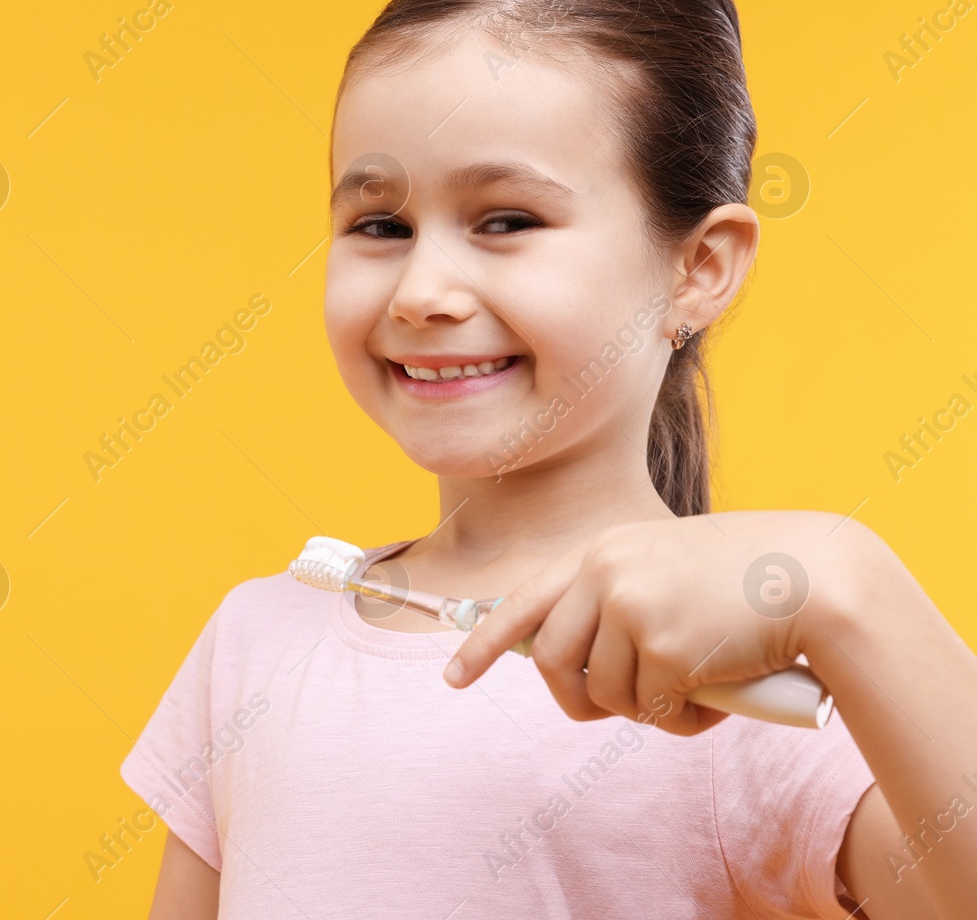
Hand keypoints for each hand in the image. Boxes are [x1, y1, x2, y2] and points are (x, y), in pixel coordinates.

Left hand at [441, 510, 880, 735]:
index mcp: (602, 551)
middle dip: (579, 699)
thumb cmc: (752, 579)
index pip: (522, 601)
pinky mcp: (663, 648)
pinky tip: (720, 695)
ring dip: (645, 709)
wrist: (818, 576)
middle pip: (551, 662)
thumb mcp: (669, 571)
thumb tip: (587, 668)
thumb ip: (621, 603)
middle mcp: (604, 573)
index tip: (454, 676)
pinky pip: (652, 713)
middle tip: (617, 708)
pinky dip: (683, 720)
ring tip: (692, 691)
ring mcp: (630, 609)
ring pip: (605, 694)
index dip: (483, 643)